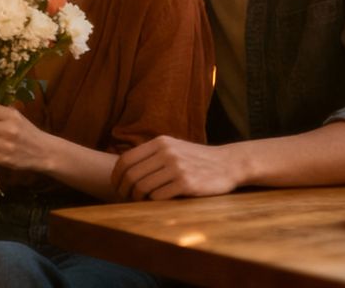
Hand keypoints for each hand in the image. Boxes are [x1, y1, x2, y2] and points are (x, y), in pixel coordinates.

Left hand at [111, 136, 241, 200]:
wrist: (228, 164)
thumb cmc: (196, 159)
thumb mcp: (173, 147)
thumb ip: (152, 154)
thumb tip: (124, 168)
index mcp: (160, 142)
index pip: (126, 159)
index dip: (116, 175)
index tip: (116, 186)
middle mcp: (166, 153)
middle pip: (132, 174)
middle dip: (124, 189)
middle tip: (124, 197)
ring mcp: (177, 168)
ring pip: (143, 186)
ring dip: (137, 197)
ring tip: (139, 201)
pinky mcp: (186, 183)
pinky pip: (158, 196)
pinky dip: (152, 202)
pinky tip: (154, 203)